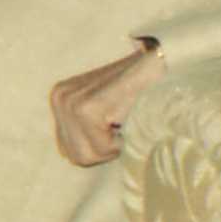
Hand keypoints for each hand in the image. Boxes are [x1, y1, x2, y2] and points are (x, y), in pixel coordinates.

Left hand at [50, 42, 165, 165]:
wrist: (161, 65)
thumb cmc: (140, 91)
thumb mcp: (106, 113)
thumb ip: (89, 132)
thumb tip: (73, 156)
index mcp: (60, 98)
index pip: (70, 151)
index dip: (101, 147)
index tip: (117, 122)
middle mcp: (59, 97)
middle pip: (77, 156)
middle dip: (105, 149)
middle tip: (122, 120)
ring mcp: (69, 101)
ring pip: (88, 155)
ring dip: (114, 145)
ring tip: (125, 116)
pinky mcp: (85, 108)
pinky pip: (102, 147)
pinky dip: (121, 141)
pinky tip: (127, 116)